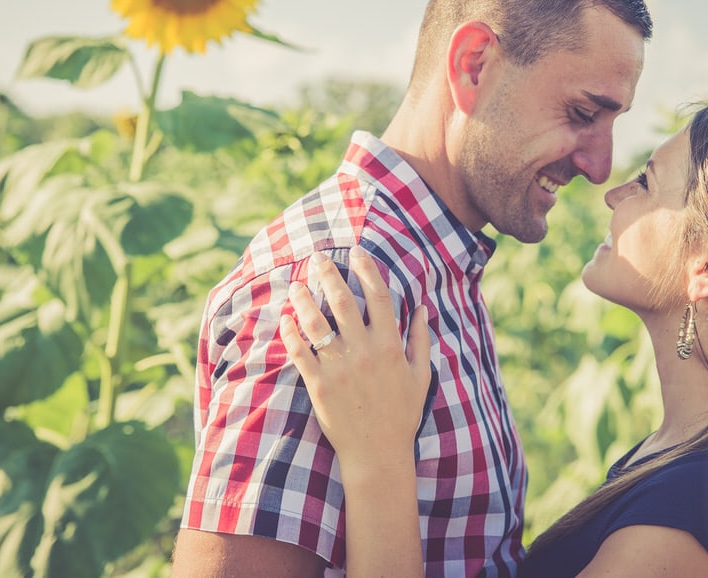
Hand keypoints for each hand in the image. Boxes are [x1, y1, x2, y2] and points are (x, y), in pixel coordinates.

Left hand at [280, 246, 430, 479]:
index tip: (356, 252)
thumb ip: (420, 340)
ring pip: (317, 324)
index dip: (367, 270)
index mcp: (391, 346)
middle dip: (329, 274)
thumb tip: (422, 308)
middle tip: (318, 258)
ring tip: (297, 284)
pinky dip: (290, 333)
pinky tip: (285, 319)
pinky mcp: (319, 386)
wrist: (378, 455)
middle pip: (344, 302)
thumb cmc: (402, 415)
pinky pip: (300, 353)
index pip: (379, 297)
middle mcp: (364, 352)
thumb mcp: (421, 376)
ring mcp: (339, 369)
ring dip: (304, 299)